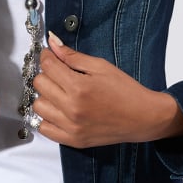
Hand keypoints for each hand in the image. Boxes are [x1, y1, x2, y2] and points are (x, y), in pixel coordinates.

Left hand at [32, 32, 182, 147]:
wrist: (143, 117)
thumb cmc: (126, 90)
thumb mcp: (100, 66)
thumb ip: (73, 56)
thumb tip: (52, 43)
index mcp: (79, 87)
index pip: (47, 66)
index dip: (47, 56)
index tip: (51, 56)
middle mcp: (72, 109)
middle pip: (39, 84)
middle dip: (47, 74)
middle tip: (60, 74)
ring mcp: (71, 127)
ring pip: (38, 106)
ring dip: (46, 96)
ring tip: (60, 93)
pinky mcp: (73, 140)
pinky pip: (44, 128)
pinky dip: (48, 118)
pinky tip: (59, 110)